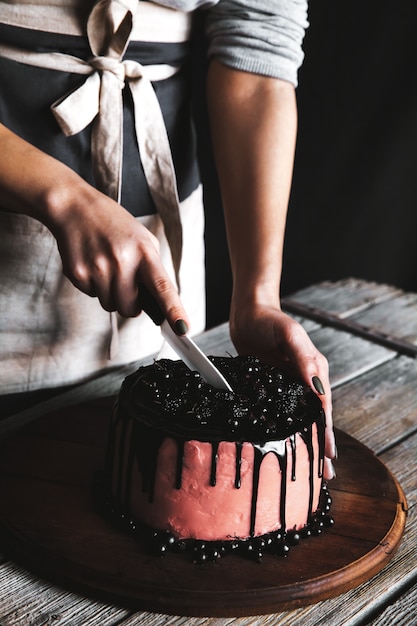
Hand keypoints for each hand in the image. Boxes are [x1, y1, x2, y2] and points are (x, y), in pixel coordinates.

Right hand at [0, 124, 187, 332]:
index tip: (183, 328)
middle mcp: (122, 261)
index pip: (163, 287)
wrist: (75, 208)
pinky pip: (91, 295)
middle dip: (129, 303)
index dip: (174, 310)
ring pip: (109, 305)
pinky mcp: (78, 273)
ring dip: (110, 293)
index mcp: (144, 252)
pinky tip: (92, 263)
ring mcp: (98, 268)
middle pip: (130, 308)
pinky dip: (93, 285)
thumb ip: (152, 269)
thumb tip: (159, 304)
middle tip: (125, 281)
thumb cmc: (114, 226)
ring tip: (106, 266)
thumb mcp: (142, 240)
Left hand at [230, 302, 335, 479]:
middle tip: (324, 475)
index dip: (325, 432)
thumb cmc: (269, 320)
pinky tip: (283, 444)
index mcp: (314, 369)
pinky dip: (285, 430)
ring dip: (305, 441)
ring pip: (300, 418)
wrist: (248, 312)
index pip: (323, 407)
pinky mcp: (271, 386)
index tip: (328, 456)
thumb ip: (304, 360)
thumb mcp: (289, 335)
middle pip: (315, 417)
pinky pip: (282, 412)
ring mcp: (288, 384)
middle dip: (320, 445)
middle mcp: (304, 380)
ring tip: (310, 467)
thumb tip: (317, 389)